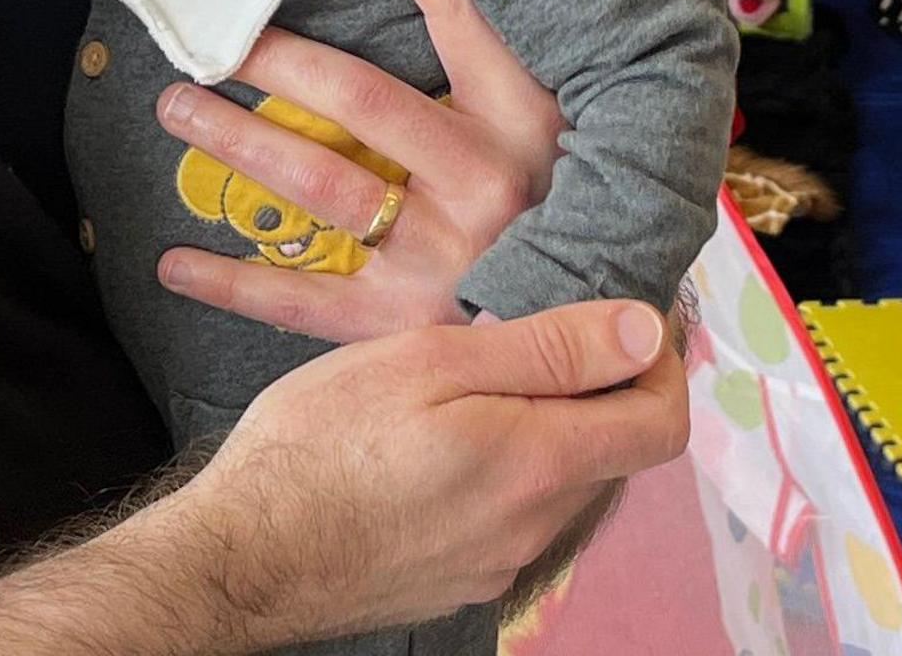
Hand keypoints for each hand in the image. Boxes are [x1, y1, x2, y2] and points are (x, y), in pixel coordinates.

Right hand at [138, 300, 685, 643]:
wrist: (240, 557)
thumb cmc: (319, 445)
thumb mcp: (430, 361)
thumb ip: (547, 350)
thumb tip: (645, 331)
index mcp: (539, 462)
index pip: (661, 423)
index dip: (658, 364)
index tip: (620, 319)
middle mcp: (533, 527)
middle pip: (612, 452)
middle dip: (598, 389)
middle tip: (535, 330)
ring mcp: (497, 563)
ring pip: (558, 484)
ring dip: (543, 429)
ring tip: (471, 381)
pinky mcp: (458, 581)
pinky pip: (510, 517)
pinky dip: (500, 472)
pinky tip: (436, 443)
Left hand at [155, 0, 559, 338]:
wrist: (599, 344)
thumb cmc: (568, 205)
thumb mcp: (550, 116)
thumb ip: (497, 43)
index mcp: (524, 117)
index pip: (455, 8)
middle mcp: (485, 181)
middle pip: (359, 99)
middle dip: (275, 61)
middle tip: (207, 37)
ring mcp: (444, 257)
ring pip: (322, 186)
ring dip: (240, 144)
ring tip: (177, 109)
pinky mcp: (408, 325)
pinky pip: (306, 300)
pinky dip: (235, 283)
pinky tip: (173, 262)